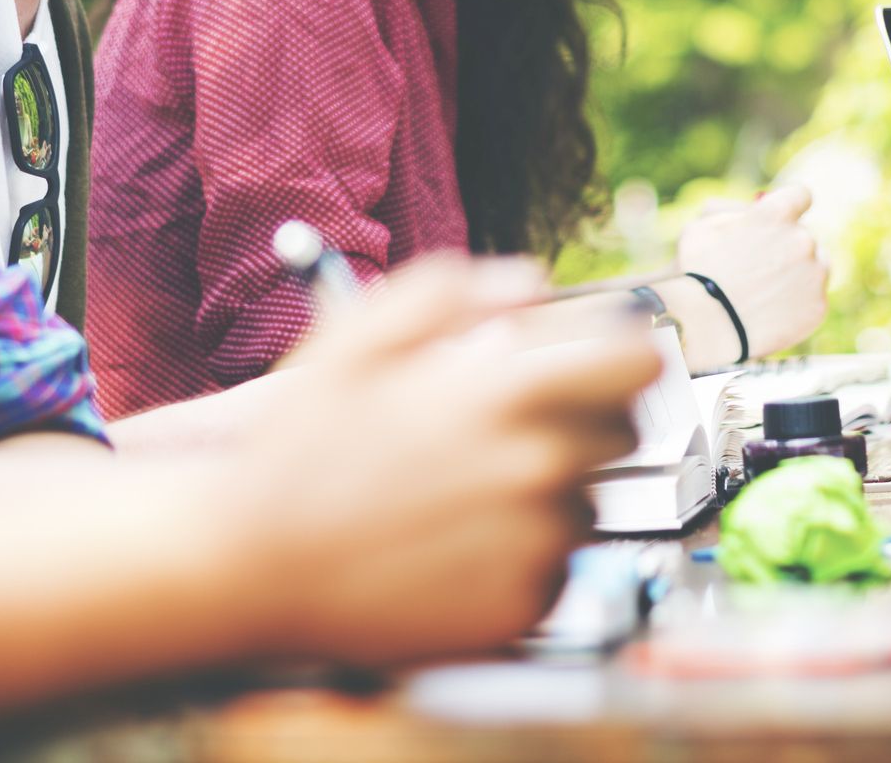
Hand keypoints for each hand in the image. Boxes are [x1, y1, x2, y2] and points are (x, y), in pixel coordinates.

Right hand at [236, 256, 660, 664]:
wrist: (253, 567)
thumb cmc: (299, 450)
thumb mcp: (354, 338)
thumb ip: (450, 290)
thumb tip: (528, 282)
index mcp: (507, 396)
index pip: (637, 364)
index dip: (625, 355)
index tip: (606, 362)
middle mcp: (536, 471)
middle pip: (622, 435)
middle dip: (582, 422)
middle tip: (514, 431)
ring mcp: (533, 547)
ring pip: (585, 506)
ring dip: (546, 495)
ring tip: (461, 497)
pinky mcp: (520, 608)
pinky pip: (555, 571)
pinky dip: (522, 558)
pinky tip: (455, 547)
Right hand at [675, 188, 830, 358]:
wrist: (705, 330)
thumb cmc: (695, 275)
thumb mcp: (701, 227)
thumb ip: (732, 211)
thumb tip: (755, 206)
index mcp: (778, 212)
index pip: (801, 195)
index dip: (789, 207)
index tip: (780, 222)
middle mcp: (803, 239)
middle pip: (805, 236)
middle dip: (787, 247)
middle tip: (760, 268)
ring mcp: (815, 274)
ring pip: (816, 266)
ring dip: (799, 273)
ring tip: (766, 292)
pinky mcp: (818, 306)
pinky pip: (813, 298)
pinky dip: (797, 303)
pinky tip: (771, 312)